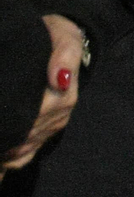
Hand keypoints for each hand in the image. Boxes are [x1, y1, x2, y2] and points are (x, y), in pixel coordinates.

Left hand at [2, 15, 82, 168]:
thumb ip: (65, 55)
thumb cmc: (57, 39)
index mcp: (64, 95)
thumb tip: (60, 81)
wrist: (59, 43)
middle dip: (6, 131)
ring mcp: (49, 129)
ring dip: (5, 146)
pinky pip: (23, 157)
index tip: (2, 107)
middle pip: (27, 135)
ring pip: (22, 149)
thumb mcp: (64, 38)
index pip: (38, 114)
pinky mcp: (41, 136)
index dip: (16, 116)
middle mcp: (58, 117)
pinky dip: (8, 158)